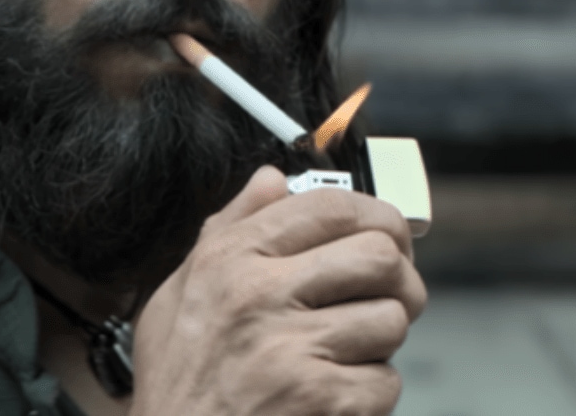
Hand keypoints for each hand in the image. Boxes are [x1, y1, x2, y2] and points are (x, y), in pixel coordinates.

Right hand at [129, 166, 427, 415]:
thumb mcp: (177, 294)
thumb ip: (226, 228)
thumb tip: (270, 182)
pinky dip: (370, 395)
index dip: (375, 215)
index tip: (385, 233)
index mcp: (229, 260)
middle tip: (389, 295)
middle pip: (379, 255)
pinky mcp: (320, 399)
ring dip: (380, 342)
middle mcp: (260, 295)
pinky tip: (334, 395)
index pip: (330, 206)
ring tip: (346, 353)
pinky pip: (386, 381)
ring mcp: (292, 349)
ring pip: (392, 319)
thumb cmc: (180, 385)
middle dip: (398, 278)